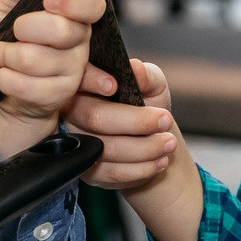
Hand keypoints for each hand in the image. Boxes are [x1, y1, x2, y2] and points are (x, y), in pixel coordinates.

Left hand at [0, 0, 106, 153]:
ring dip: (6, 55)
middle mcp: (82, 41)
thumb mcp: (9, 8)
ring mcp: (74, 70)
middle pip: (63, 31)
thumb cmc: (11, 40)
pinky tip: (0, 75)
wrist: (5, 83)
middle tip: (11, 30)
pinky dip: (6, 78)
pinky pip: (30, 87)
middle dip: (26, 27)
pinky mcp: (59, 95)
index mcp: (75, 14)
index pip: (93, 5)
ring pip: (39, 60)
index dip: (73, 2)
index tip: (47, 0)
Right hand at [65, 57, 179, 189]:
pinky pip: (112, 172)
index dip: (91, 80)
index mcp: (84, 85)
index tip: (114, 86)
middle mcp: (72, 113)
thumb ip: (146, 75)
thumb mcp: (153, 85)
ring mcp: (76, 143)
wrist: (150, 141)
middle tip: (166, 120)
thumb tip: (136, 68)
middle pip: (94, 117)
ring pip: (106, 148)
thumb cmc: (146, 106)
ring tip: (169, 143)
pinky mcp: (86, 170)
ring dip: (144, 148)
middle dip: (136, 121)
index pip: (77, 77)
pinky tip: (160, 161)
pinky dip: (141, 168)